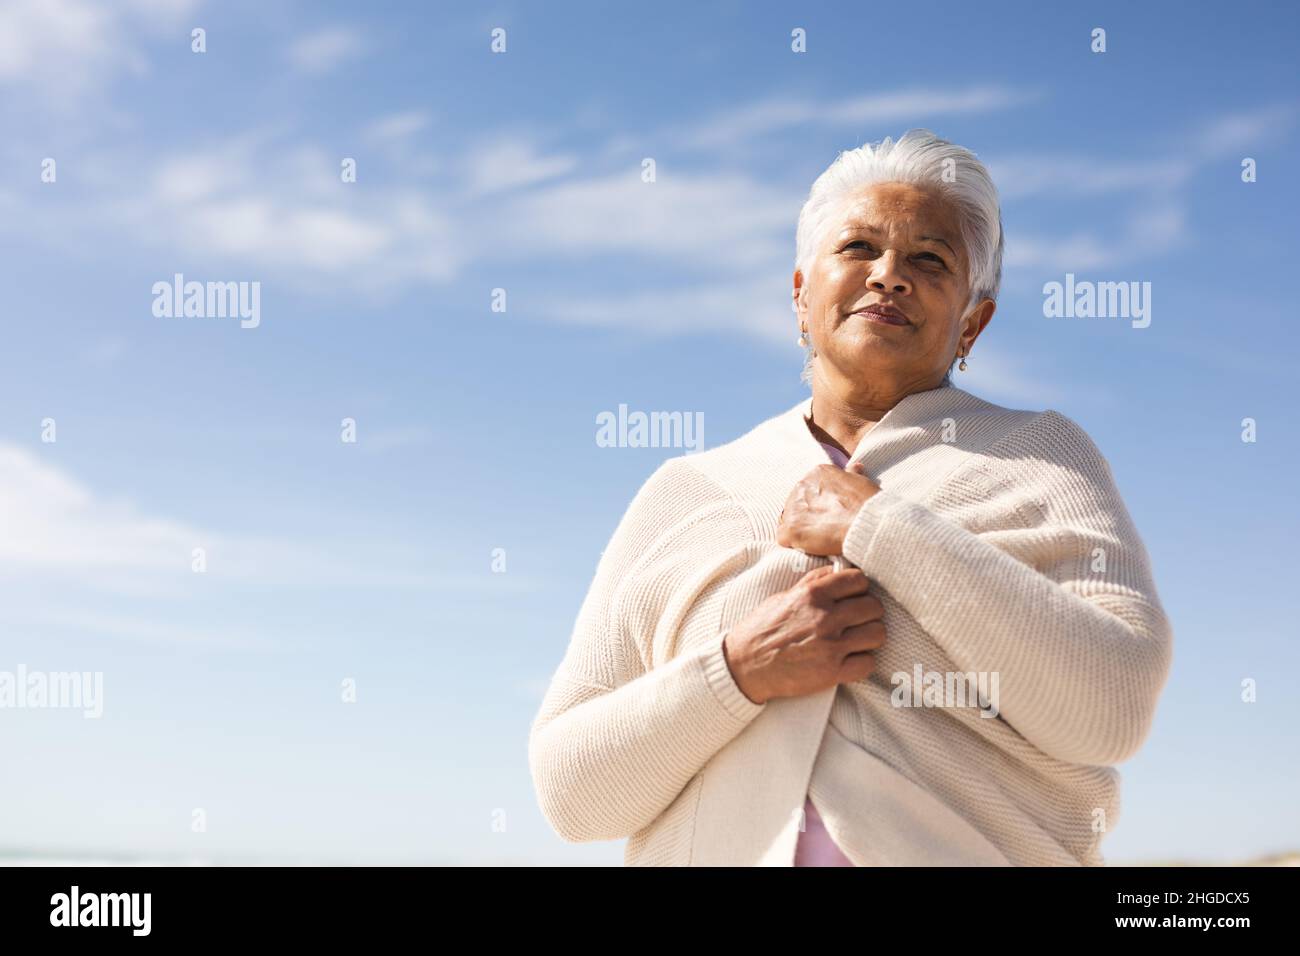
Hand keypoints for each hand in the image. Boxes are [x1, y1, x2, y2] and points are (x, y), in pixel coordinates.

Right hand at [721, 565, 886, 704]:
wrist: (743, 665)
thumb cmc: (761, 629)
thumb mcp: (783, 597)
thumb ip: (811, 584)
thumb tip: (833, 571)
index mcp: (813, 594)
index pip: (859, 580)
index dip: (860, 589)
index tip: (855, 597)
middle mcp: (824, 617)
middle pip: (874, 607)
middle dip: (869, 613)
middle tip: (859, 621)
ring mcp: (830, 646)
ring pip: (877, 634)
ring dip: (870, 637)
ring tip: (858, 640)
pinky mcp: (832, 672)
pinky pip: (868, 663)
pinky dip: (862, 663)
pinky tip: (851, 660)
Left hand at [776, 461, 879, 556]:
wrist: (865, 522)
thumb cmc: (866, 504)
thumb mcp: (860, 481)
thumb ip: (851, 474)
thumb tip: (855, 467)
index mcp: (817, 474)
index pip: (809, 490)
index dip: (818, 506)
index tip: (830, 514)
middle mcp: (801, 486)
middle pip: (796, 505)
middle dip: (807, 516)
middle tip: (824, 528)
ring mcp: (793, 508)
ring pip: (789, 521)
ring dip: (800, 530)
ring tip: (819, 539)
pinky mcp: (790, 529)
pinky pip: (784, 538)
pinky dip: (794, 544)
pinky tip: (809, 547)